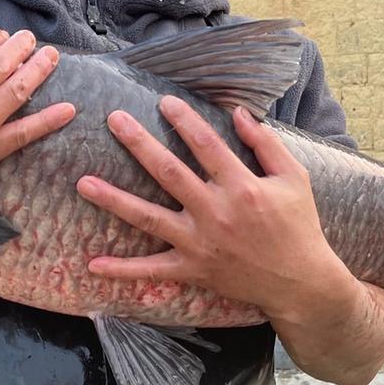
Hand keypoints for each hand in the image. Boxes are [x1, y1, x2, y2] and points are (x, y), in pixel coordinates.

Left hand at [77, 95, 351, 312]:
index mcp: (241, 187)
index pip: (206, 144)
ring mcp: (200, 243)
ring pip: (149, 218)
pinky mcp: (192, 269)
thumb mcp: (293, 178)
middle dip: (139, 144)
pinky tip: (92, 265)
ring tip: (83, 183)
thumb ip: (266, 144)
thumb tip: (239, 112)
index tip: (163, 100)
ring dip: (114, 200)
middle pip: (169, 172)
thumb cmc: (298, 226)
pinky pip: (152, 270)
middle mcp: (215, 213)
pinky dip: (122, 270)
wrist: (300, 283)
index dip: (184, 120)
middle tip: (113, 120)